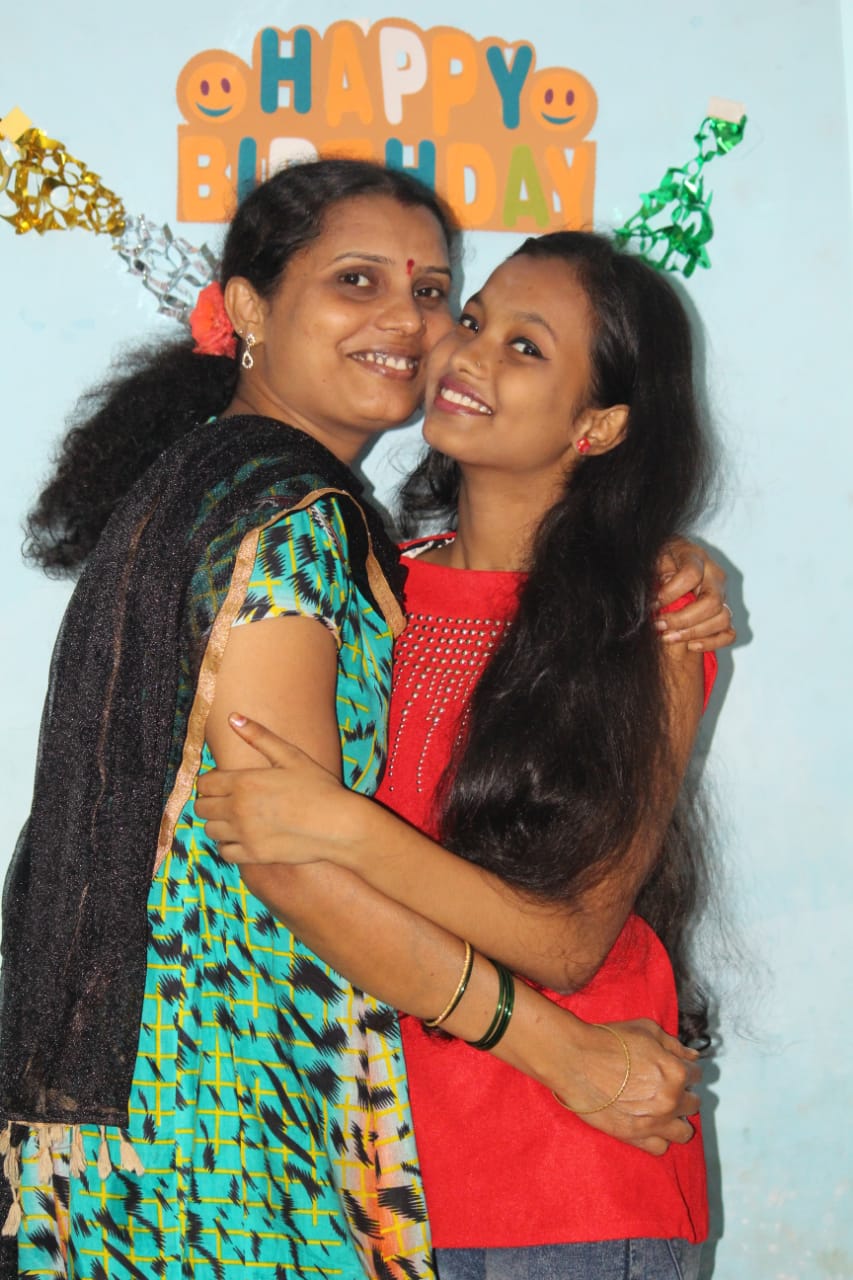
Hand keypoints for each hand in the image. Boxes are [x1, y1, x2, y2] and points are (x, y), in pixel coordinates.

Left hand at [196, 714, 355, 864]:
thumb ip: (260, 736)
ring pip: (209, 830)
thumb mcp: (291, 756)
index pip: (205, 783)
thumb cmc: (318, 787)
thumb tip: (233, 717)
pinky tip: (243, 837)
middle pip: (202, 807)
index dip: (211, 781)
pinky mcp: (252, 854)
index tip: (223, 782)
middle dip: (211, 801)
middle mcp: (237, 808)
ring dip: (218, 823)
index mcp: (244, 781)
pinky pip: (224, 852)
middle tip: (228, 800)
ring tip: (235, 819)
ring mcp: (244, 833)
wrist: (338, 825)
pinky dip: (228, 845)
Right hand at [553, 1018, 701, 1155]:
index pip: (696, 1075)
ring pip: (684, 1132)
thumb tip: (693, 1055)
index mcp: (676, 1071)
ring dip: (677, 1120)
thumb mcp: (646, 1029)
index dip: (684, 1069)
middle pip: (693, 1104)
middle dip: (683, 1094)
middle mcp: (670, 1100)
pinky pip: (661, 1147)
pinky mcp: (635, 1137)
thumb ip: (674, 1044)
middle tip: (666, 1087)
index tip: (674, 1068)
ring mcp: (654, 1122)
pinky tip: (650, 1124)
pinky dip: (659, 1138)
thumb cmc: (608, 1041)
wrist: (576, 1060)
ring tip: (662, 1110)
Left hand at [655, 537, 735, 652]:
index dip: (671, 593)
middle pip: (712, 602)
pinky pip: (729, 633)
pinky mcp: (723, 613)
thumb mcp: (654, 559)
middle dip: (683, 619)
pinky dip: (712, 642)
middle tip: (659, 626)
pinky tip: (690, 645)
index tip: (652, 605)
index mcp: (696, 557)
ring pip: (723, 618)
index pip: (691, 575)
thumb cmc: (659, 560)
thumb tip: (659, 598)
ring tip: (668, 637)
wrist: (668, 559)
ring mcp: (722, 595)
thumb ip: (657, 574)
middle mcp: (714, 576)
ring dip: (694, 633)